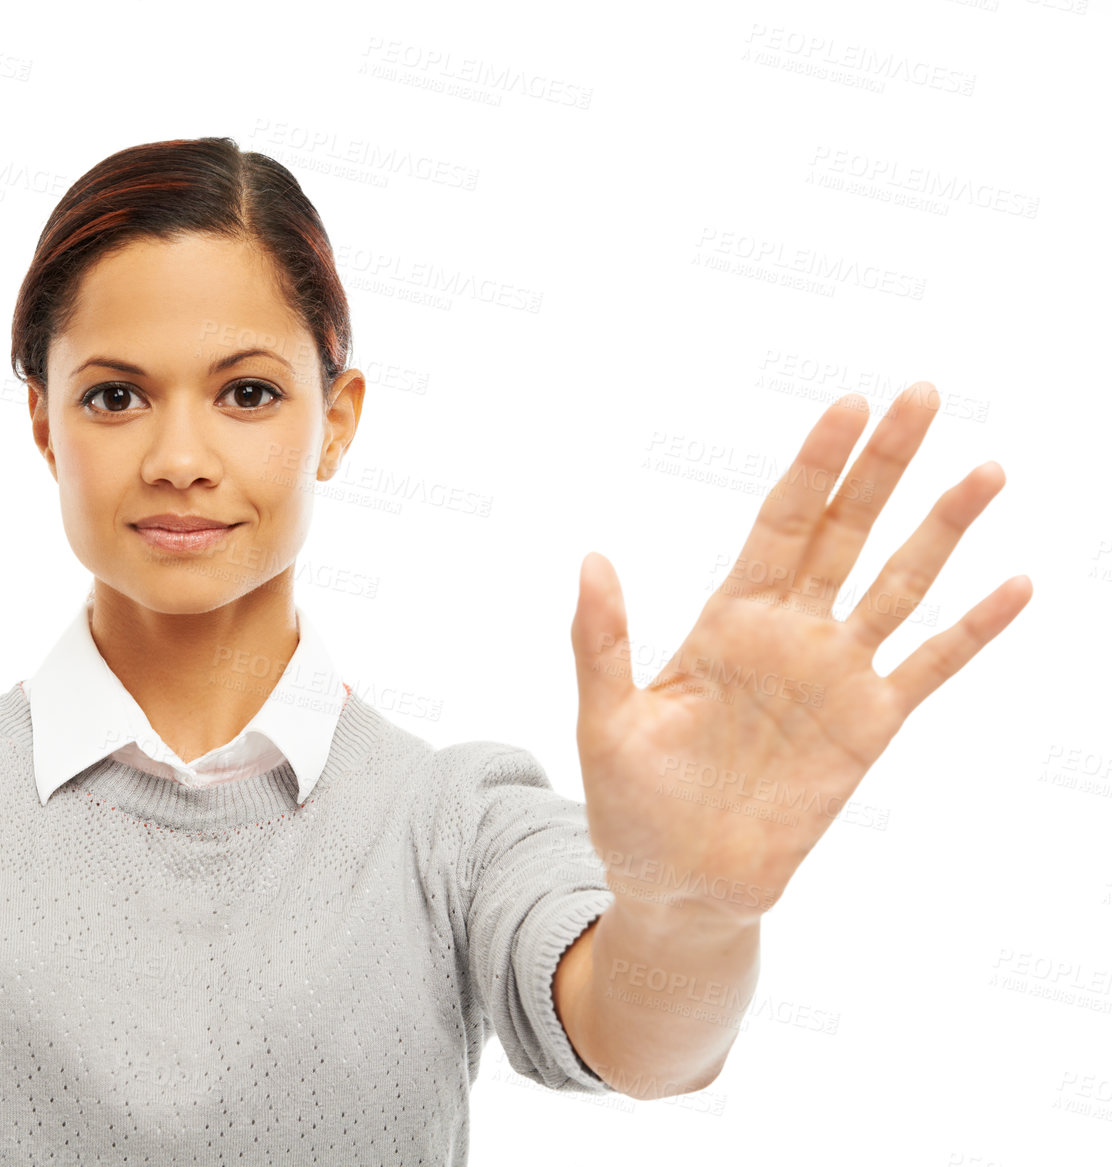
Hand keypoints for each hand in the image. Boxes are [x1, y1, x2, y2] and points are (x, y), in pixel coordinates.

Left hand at [569, 384, 1030, 922]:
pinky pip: (929, 668)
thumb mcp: (605, 722)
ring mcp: (834, 677)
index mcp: (725, 621)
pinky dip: (972, 629)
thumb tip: (592, 558)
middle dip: (882, 465)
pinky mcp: (867, 729)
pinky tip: (1014, 585)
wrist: (678, 884)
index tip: (849, 406)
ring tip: (985, 470)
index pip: (779, 523)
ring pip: (899, 585)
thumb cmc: (630, 804)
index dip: (814, 465)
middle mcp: (789, 634)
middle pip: (845, 530)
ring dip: (941, 529)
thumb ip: (603, 642)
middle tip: (920, 395)